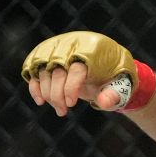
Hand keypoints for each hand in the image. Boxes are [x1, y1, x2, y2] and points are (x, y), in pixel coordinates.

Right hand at [20, 31, 138, 115]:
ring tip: (60, 110)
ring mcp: (59, 48)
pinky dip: (34, 85)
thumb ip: (113, 94)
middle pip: (56, 69)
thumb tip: (103, 103)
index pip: (76, 68)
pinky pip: (35, 68)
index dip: (71, 87)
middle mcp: (73, 45)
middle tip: (63, 111)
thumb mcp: (121, 85)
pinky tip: (40, 101)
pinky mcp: (48, 55)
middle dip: (57, 94)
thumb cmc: (116, 75)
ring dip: (47, 93)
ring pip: (43, 70)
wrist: (109, 63)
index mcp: (93, 49)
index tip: (71, 104)